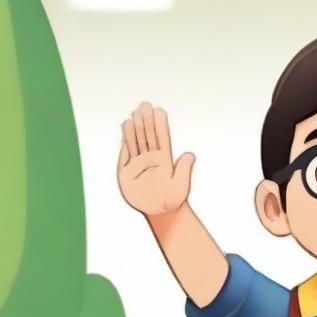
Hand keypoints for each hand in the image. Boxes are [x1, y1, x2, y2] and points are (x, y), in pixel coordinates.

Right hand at [118, 102, 195, 216]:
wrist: (159, 213)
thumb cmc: (172, 201)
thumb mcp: (181, 185)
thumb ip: (184, 169)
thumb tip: (190, 155)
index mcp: (165, 160)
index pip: (162, 138)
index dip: (161, 125)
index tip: (160, 110)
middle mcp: (151, 159)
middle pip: (148, 136)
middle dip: (147, 120)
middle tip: (145, 104)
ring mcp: (138, 163)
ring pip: (137, 141)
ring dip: (136, 126)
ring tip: (135, 112)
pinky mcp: (127, 170)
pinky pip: (126, 151)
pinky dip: (126, 138)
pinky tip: (126, 125)